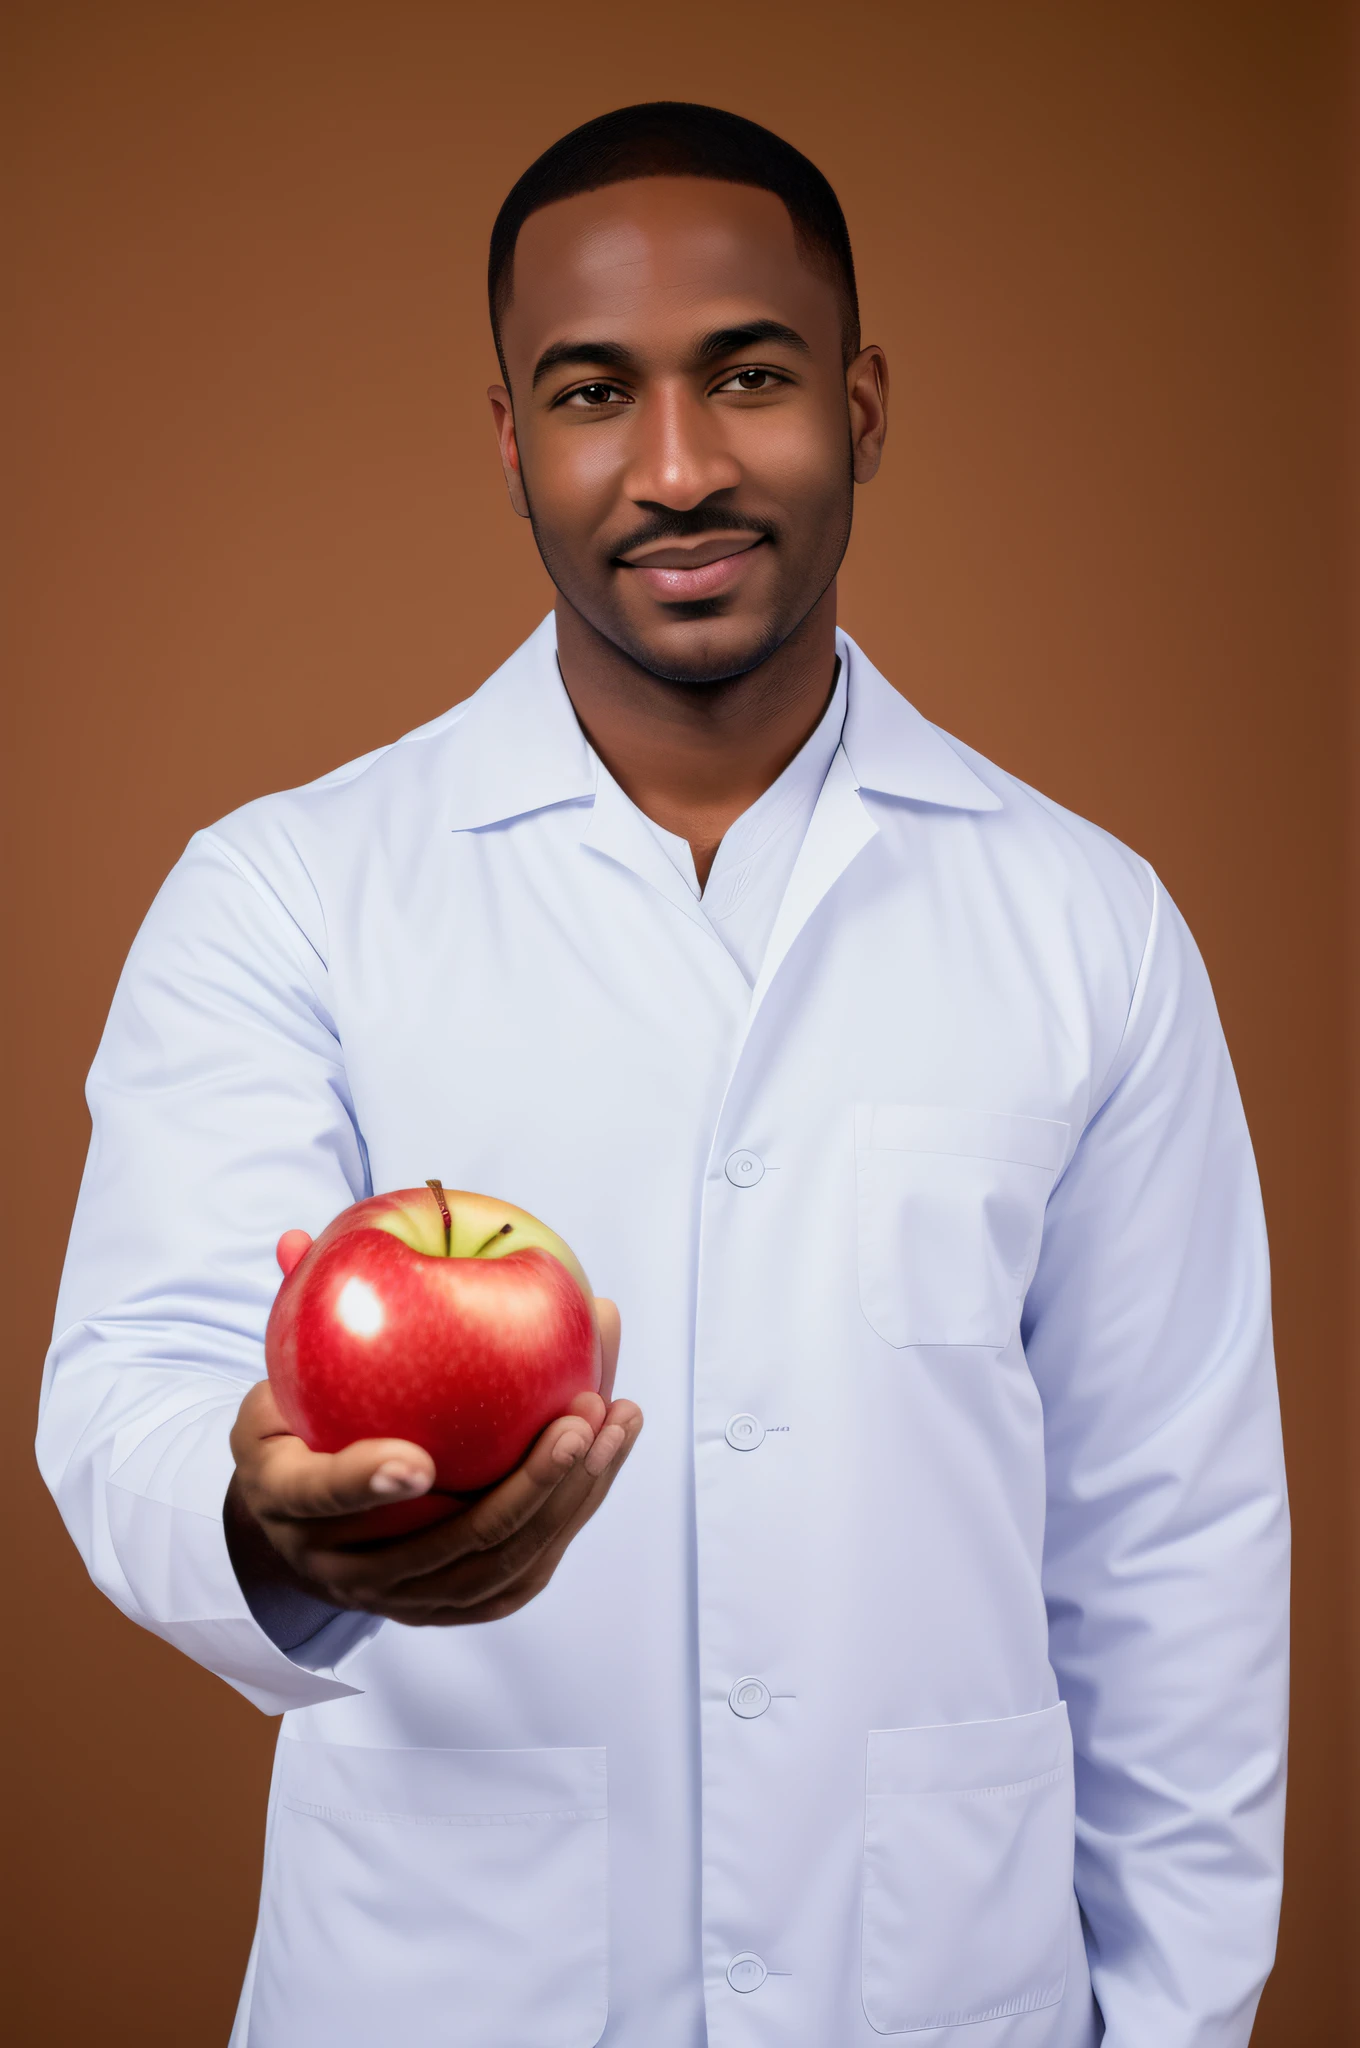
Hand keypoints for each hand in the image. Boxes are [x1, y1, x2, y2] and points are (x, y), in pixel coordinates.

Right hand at [224, 1298, 641, 1625]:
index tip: (418, 1459)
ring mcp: (401, 1597)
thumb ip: (299, 1306)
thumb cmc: (298, 1423)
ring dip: (568, 1496)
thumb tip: (301, 1237)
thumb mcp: (280, 1370)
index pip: (319, 1496)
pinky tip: (613, 1442)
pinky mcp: (455, 1605)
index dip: (363, 1482)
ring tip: (614, 1420)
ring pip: (497, 1565)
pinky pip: (526, 1568)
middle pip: (442, 1547)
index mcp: (283, 1498)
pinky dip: (576, 1508)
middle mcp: (340, 1565)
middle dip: (522, 1488)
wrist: (302, 1524)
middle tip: (575, 1417)